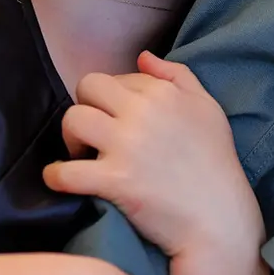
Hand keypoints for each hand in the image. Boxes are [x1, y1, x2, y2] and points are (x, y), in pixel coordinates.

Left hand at [43, 53, 263, 260]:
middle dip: (85, 106)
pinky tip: (62, 179)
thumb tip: (143, 57)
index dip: (113, 99)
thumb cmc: (215, 162)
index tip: (118, 121)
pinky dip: (56, 175)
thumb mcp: (207, 108)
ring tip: (81, 155)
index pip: (118, 77)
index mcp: (164, 92)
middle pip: (87, 86)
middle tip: (94, 134)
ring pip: (72, 120)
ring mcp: (126, 146)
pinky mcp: (114, 180)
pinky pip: (64, 171)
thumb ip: (178, 75)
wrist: (218, 217)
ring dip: (70, 137)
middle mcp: (143, 112)